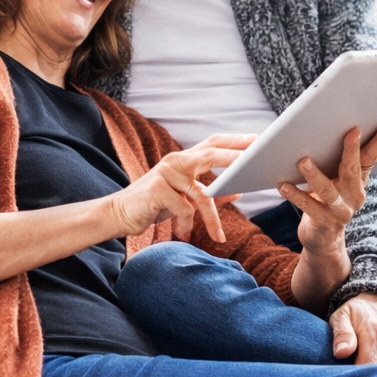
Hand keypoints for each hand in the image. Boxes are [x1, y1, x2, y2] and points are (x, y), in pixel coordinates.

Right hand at [109, 134, 254, 243]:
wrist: (119, 214)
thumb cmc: (153, 205)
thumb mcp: (183, 199)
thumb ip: (207, 193)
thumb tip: (237, 191)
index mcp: (182, 159)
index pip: (212, 142)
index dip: (234, 140)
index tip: (256, 140)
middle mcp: (175, 161)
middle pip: (210, 154)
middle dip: (234, 157)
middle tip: (255, 160)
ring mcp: (165, 173)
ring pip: (201, 195)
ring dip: (212, 220)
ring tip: (218, 236)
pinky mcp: (157, 189)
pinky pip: (184, 208)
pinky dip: (186, 223)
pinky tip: (182, 233)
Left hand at [278, 120, 376, 254]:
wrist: (323, 240)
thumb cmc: (326, 202)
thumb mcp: (336, 182)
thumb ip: (334, 162)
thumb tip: (320, 129)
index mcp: (358, 181)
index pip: (371, 158)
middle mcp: (354, 195)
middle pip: (353, 169)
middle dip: (352, 150)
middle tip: (352, 132)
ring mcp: (340, 210)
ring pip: (328, 191)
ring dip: (315, 175)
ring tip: (303, 161)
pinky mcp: (324, 222)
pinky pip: (308, 206)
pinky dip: (295, 195)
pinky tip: (283, 185)